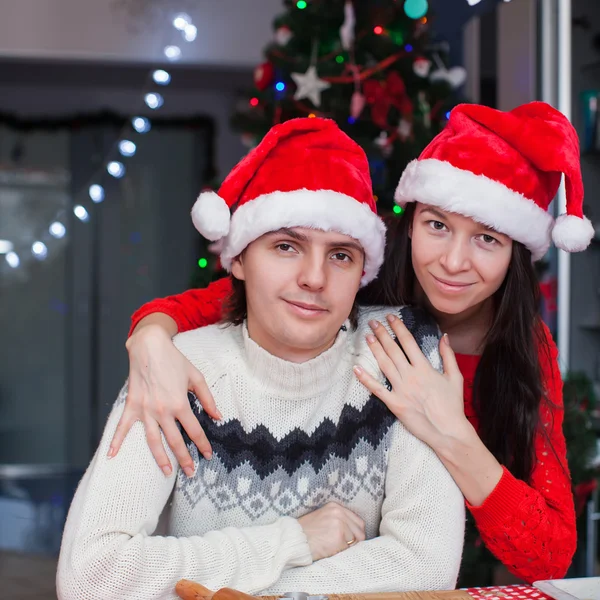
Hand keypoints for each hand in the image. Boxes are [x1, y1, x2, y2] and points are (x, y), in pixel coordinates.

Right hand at [109, 321, 221, 476]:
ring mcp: (145, 410)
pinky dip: (116, 441)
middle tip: (191, 473)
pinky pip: (123, 427)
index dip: (202, 445)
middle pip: (174, 441)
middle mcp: (162, 410)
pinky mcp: (131, 405)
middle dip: (184, 459)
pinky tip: (112, 455)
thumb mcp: (196, 377)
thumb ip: (207, 398)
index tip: (208, 455)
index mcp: (179, 404)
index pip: (194, 431)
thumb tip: (218, 416)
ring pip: (152, 440)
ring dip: (160, 458)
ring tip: (167, 472)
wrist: (150, 347)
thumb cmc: (174, 361)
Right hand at [297, 502, 365, 560]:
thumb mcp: (323, 518)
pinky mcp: (338, 537)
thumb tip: (354, 533)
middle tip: (342, 546)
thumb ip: (338, 520)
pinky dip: (341, 552)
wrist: (294, 539)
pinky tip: (329, 549)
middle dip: (354, 541)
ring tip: (332, 546)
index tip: (350, 540)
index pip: (358, 521)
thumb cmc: (306, 532)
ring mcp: (339, 524)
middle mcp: (339, 512)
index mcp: (335, 506)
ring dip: (346, 547)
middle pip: (360, 531)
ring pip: (355, 541)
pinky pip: (347, 549)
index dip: (355, 533)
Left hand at [353, 314, 469, 450]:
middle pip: (393, 350)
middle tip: (373, 322)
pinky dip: (365, 379)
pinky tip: (356, 368)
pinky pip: (377, 389)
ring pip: (384, 365)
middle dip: (382, 334)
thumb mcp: (455, 377)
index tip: (390, 318)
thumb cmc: (453, 405)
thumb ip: (448, 355)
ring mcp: (401, 390)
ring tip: (367, 336)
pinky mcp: (394, 404)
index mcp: (424, 368)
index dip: (398, 328)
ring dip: (375, 349)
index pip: (408, 342)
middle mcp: (411, 376)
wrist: (449, 431)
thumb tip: (444, 337)